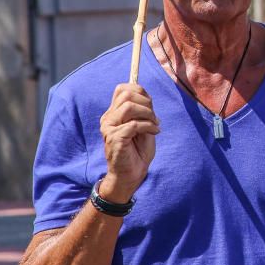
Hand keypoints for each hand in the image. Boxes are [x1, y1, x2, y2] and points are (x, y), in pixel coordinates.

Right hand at [98, 83, 159, 202]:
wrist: (131, 175)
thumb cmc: (137, 151)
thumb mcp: (143, 126)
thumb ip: (142, 111)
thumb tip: (147, 96)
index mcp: (114, 113)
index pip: (122, 89)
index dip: (140, 91)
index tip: (151, 105)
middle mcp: (108, 118)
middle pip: (126, 94)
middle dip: (146, 102)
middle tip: (154, 116)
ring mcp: (109, 128)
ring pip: (129, 106)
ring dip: (148, 113)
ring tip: (155, 124)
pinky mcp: (114, 138)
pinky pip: (134, 124)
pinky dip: (149, 126)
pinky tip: (155, 132)